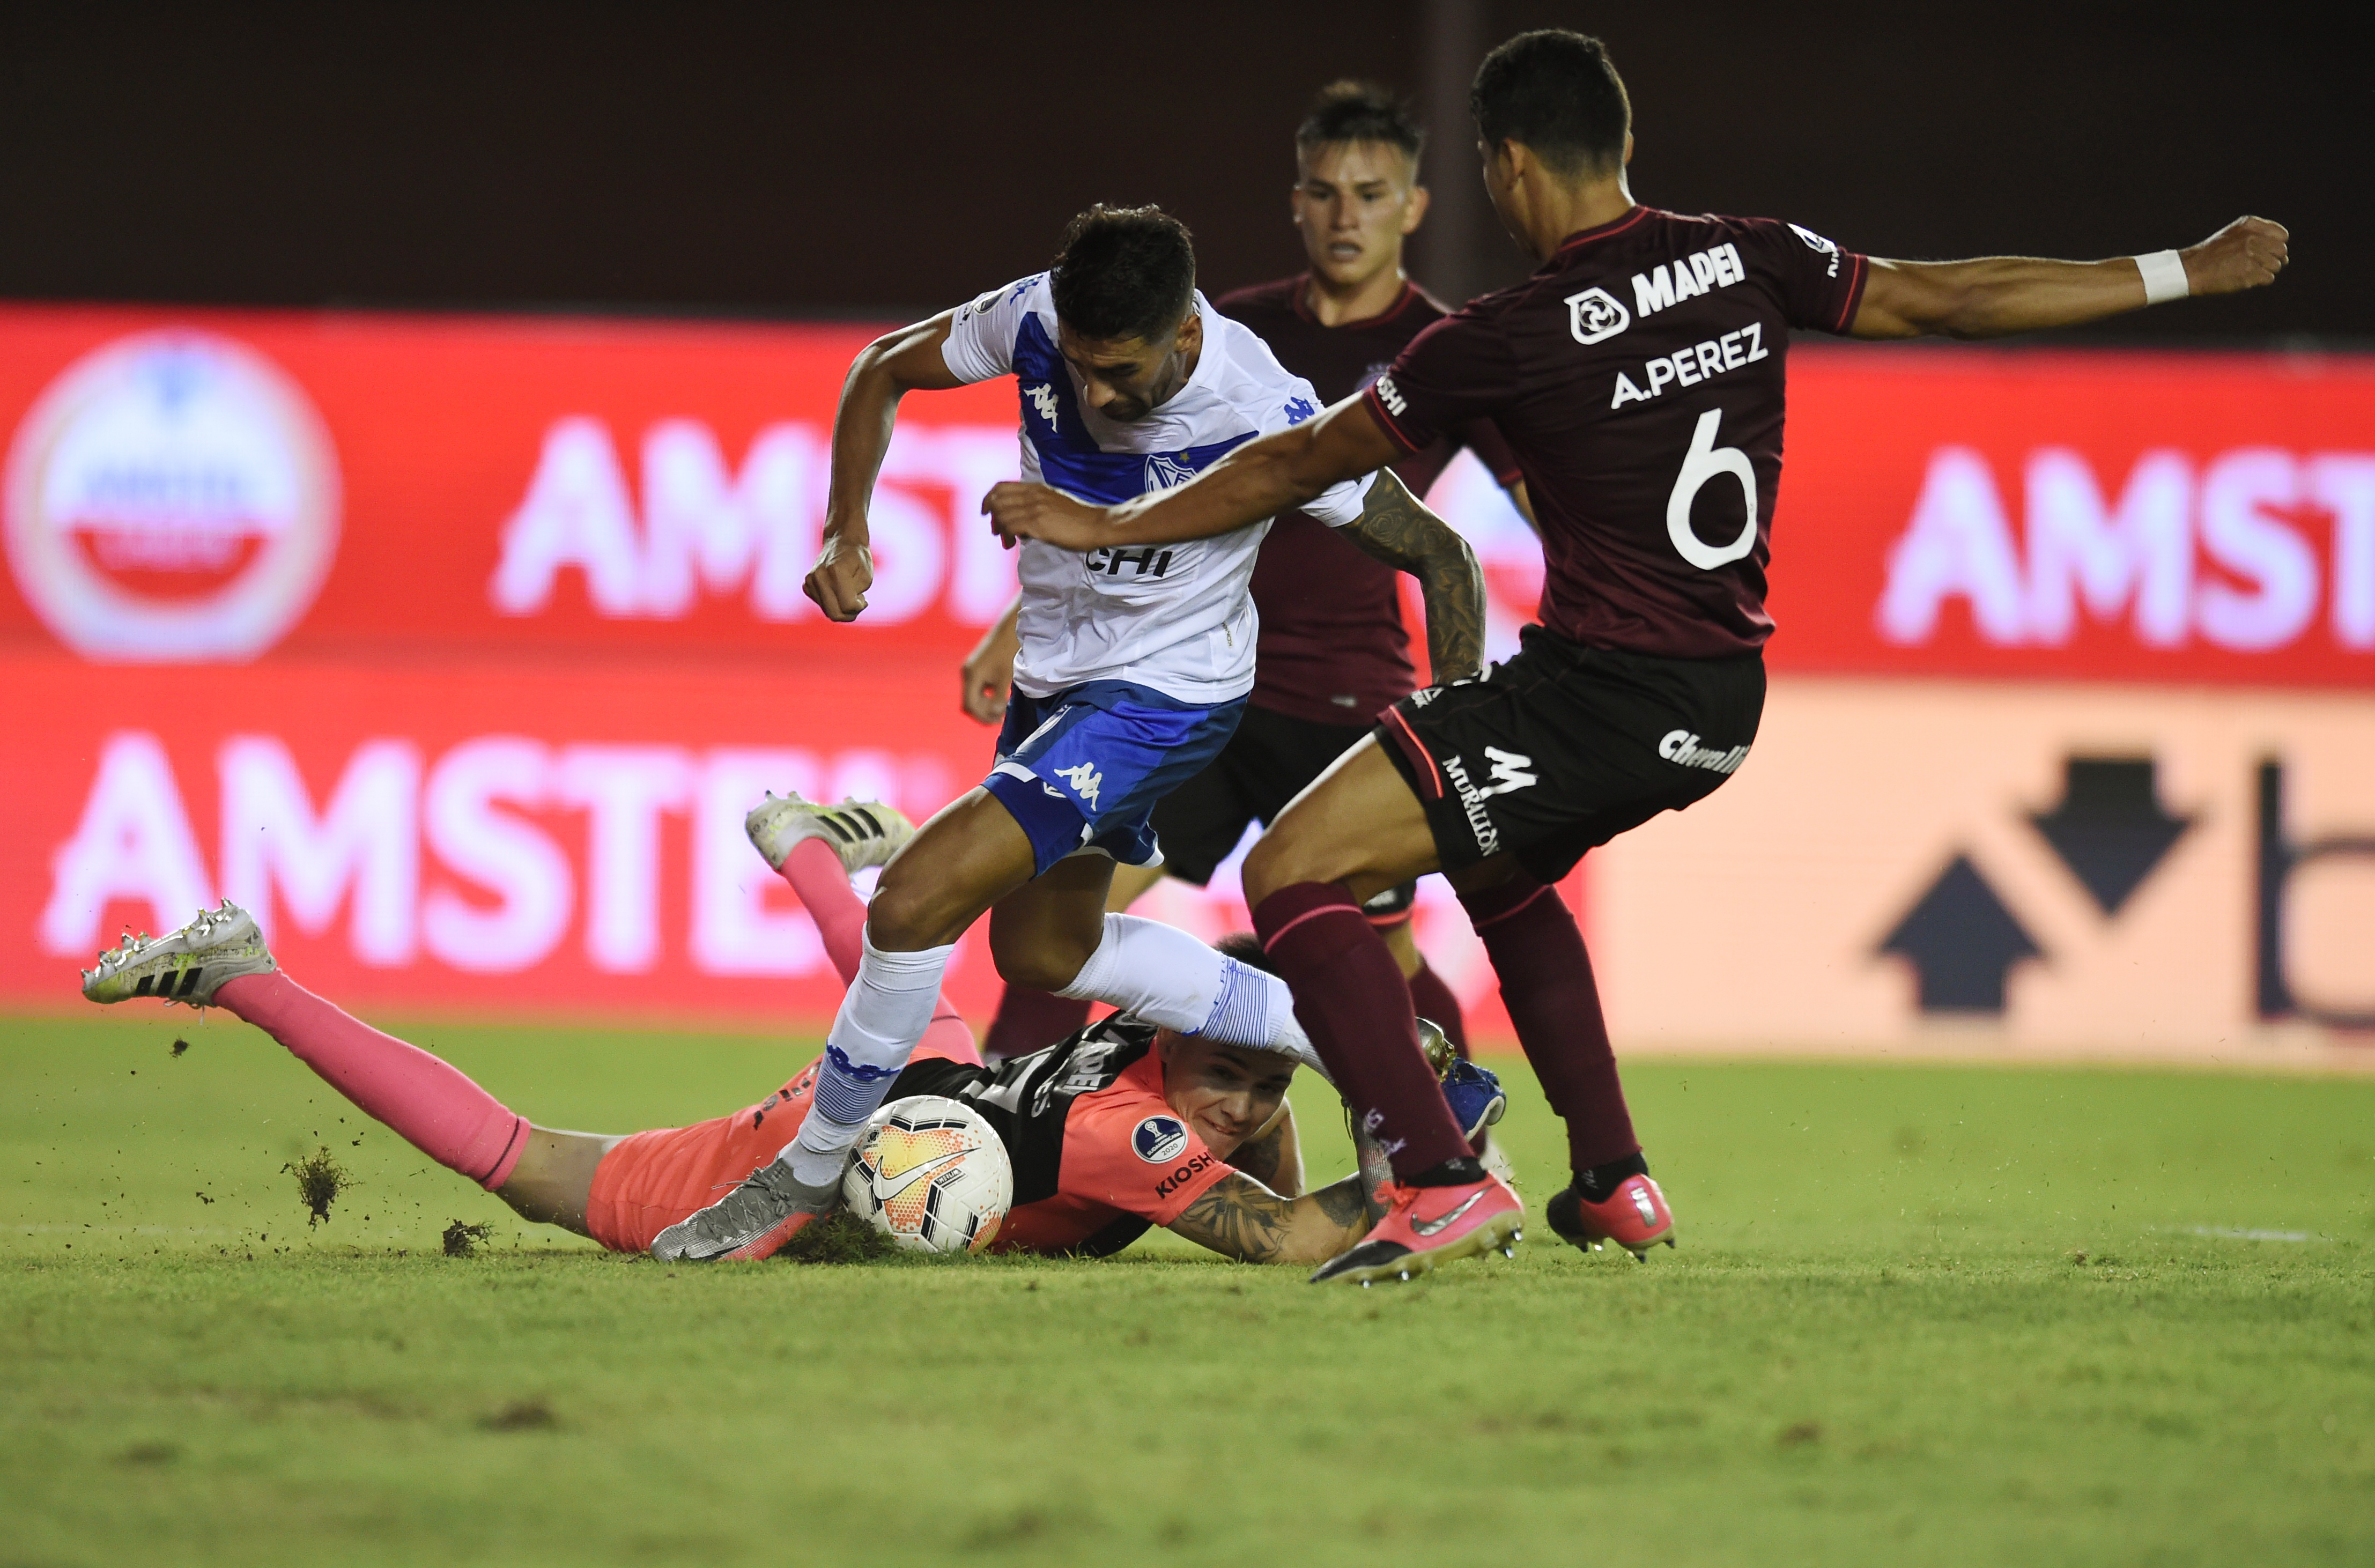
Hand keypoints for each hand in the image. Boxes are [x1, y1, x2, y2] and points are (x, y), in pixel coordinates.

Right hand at [803, 531, 872, 621]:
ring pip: (828, 611)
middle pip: (834, 614)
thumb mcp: (866, 578)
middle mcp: (819, 576)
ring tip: (848, 592)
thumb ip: (856, 599)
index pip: (848, 606)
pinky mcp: (806, 585)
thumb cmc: (858, 558)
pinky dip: (833, 602)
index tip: (864, 598)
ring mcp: (810, 581)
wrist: (841, 540)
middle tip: (858, 602)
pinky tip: (838, 590)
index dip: (859, 607)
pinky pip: (822, 605)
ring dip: (841, 607)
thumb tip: (844, 612)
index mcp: (836, 572)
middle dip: (849, 614)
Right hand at [959, 641, 1011, 723]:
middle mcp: (967, 673)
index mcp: (971, 676)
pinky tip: (1000, 696)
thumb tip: (993, 713)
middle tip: (1000, 718)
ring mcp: (970, 670)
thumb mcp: (1005, 677)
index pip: (970, 705)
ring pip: (973, 696)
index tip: (997, 721)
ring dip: (985, 705)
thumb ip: (998, 697)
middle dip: (983, 713)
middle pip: (969, 702)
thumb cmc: (1008, 653)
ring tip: (1002, 708)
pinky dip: (986, 695)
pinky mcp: (976, 667)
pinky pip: (977, 688)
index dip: (982, 717)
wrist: (1009, 630)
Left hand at [983, 481, 1105, 551]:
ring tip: (1006, 541)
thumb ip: (1035, 505)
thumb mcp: (1053, 503)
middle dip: (991, 516)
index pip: (1001, 487)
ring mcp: (1034, 508)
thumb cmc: (1078, 518)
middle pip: (997, 499)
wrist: (1096, 524)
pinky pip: (1010, 526)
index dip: (989, 499)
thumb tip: (1021, 519)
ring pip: (1001, 514)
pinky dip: (1007, 535)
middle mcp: (1032, 495)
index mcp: (1035, 488)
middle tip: (996, 530)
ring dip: (999, 529)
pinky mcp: (1037, 523)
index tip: (987, 512)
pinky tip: (1013, 542)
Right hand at [2182, 216, 2288, 296]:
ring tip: (2248, 271)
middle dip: (2274, 259)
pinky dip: (2259, 281)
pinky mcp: (2250, 272)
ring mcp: (2252, 255)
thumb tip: (2281, 250)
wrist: (2191, 269)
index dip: (2277, 245)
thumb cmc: (2212, 254)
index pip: (2282, 235)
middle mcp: (2253, 238)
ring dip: (2265, 271)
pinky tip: (2245, 279)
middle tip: (2259, 265)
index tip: (2267, 252)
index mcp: (2250, 225)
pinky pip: (2268, 278)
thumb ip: (2257, 234)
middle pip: (2281, 251)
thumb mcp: (2233, 233)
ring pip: (2276, 266)